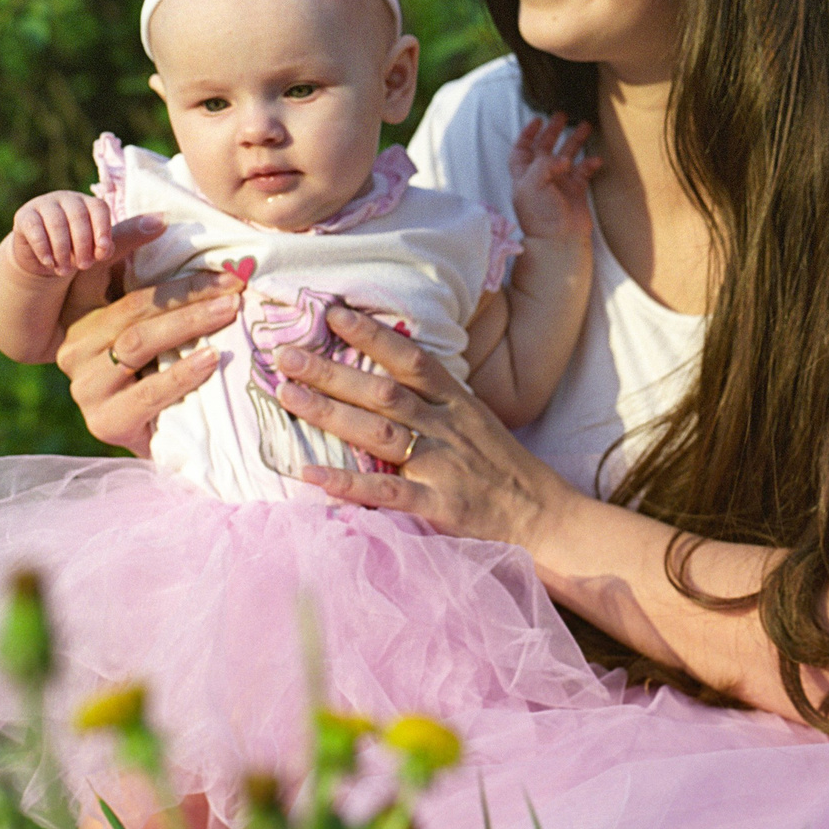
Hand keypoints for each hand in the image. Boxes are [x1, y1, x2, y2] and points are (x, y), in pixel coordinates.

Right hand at [11, 191, 121, 277]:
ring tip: (65, 271)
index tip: (102, 253)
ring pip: (56, 222)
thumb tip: (162, 222)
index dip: (102, 230)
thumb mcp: (104, 248)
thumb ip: (130, 237)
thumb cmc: (79, 252)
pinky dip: (44, 248)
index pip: (99, 208)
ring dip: (62, 250)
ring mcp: (44, 205)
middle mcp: (68, 199)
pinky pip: (35, 228)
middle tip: (84, 266)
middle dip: (82, 244)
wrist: (45, 262)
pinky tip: (49, 262)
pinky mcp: (24, 216)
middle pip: (78, 215)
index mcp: (89, 203)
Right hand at [54, 252, 241, 453]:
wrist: (162, 439)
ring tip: (229, 310)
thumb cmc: (163, 371)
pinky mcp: (104, 421)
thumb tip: (190, 236)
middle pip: (133, 307)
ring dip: (189, 322)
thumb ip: (159, 289)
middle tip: (232, 282)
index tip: (164, 223)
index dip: (126, 242)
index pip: (98, 270)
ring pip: (138, 342)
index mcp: (82, 315)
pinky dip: (183, 373)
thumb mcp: (158, 326)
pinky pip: (147, 391)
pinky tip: (212, 358)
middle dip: (187, 290)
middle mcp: (75, 347)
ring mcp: (85, 386)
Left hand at [275, 306, 580, 548]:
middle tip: (285, 354)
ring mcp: (442, 466)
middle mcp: (446, 426)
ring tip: (287, 396)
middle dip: (332, 371)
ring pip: (379, 433)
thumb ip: (435, 398)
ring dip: (330, 413)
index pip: (411, 359)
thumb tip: (386, 372)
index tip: (332, 313)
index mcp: (456, 401)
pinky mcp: (438, 506)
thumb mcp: (475, 419)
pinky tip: (309, 474)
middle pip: (383, 392)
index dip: (372, 334)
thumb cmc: (502, 467)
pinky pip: (386, 492)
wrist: (543, 515)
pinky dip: (346, 483)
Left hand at [507, 115, 599, 243]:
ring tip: (586, 126)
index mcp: (524, 175)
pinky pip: (584, 170)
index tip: (537, 120)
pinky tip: (596, 159)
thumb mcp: (532, 185)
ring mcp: (559, 183)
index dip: (527, 134)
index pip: (521, 149)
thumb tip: (562, 158)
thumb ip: (544, 164)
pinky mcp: (576, 190)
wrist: (559, 239)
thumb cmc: (540, 215)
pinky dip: (590, 163)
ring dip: (575, 141)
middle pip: (545, 148)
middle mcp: (541, 177)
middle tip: (562, 115)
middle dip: (553, 131)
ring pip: (567, 155)